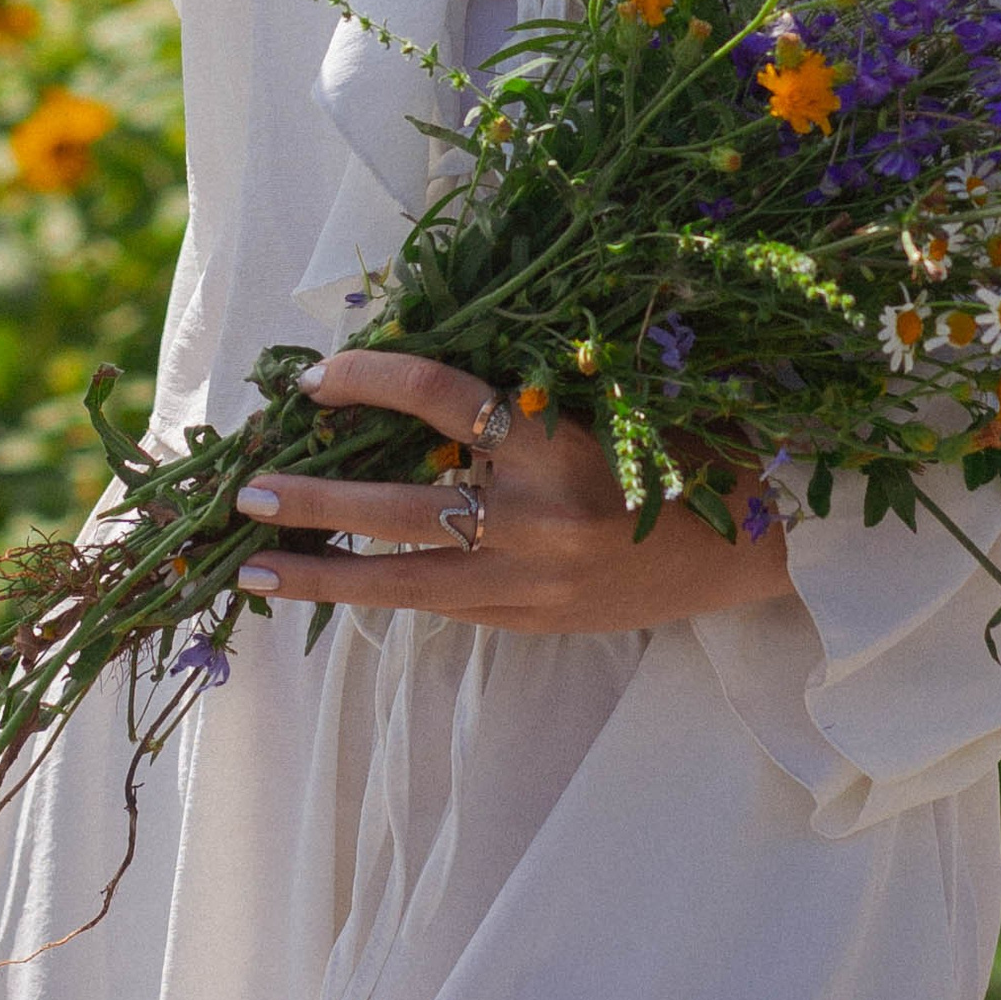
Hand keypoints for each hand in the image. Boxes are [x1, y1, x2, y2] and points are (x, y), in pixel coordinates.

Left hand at [235, 351, 792, 633]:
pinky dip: (383, 597)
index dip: (368, 378)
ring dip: (322, 573)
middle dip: (314, 500)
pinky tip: (332, 591)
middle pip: (396, 507)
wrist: (751, 543)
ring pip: (402, 581)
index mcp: (554, 439)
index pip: (437, 394)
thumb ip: (516, 396)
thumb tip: (406, 378)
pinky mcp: (530, 622)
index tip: (317, 376)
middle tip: (249, 492)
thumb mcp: (603, 399)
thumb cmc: (679, 445)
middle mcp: (535, 516)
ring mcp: (529, 581)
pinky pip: (441, 607)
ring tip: (256, 569)